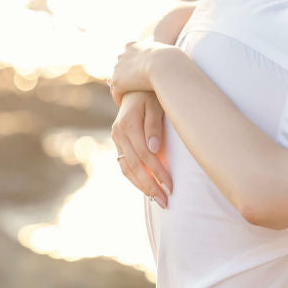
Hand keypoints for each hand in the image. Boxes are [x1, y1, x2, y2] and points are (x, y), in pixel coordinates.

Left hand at [109, 41, 179, 104]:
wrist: (165, 66)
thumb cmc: (173, 61)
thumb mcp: (170, 53)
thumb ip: (167, 56)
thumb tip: (176, 59)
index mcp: (135, 46)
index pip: (129, 52)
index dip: (133, 63)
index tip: (138, 72)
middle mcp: (124, 55)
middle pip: (120, 65)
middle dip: (125, 75)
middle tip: (133, 87)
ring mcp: (119, 68)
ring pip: (118, 79)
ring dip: (123, 88)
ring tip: (129, 98)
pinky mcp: (118, 81)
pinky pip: (116, 92)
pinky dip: (120, 98)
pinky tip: (126, 105)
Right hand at [111, 91, 170, 207]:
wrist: (136, 86)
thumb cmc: (152, 94)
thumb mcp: (156, 104)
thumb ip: (154, 126)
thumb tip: (153, 149)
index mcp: (127, 123)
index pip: (144, 155)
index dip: (158, 172)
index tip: (171, 186)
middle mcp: (118, 133)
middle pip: (134, 166)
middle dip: (150, 186)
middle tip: (165, 201)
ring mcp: (116, 138)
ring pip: (127, 169)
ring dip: (142, 187)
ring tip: (157, 200)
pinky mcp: (118, 143)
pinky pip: (124, 166)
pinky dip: (134, 179)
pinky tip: (146, 189)